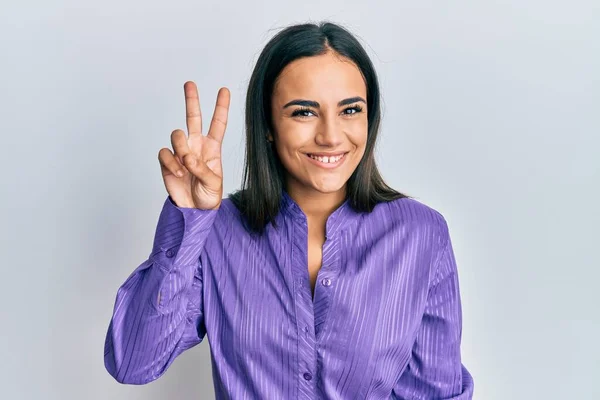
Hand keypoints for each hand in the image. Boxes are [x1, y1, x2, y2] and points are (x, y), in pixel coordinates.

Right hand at [158, 81, 229, 209]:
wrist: (193, 210)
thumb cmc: (208, 196)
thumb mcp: (213, 183)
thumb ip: (202, 169)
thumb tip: (187, 157)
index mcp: (213, 148)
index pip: (218, 124)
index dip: (221, 107)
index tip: (224, 90)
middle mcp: (196, 145)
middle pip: (193, 118)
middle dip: (192, 100)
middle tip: (190, 83)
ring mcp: (181, 152)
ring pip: (176, 134)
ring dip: (181, 148)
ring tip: (186, 166)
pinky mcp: (168, 161)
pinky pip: (165, 152)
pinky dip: (171, 162)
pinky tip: (178, 172)